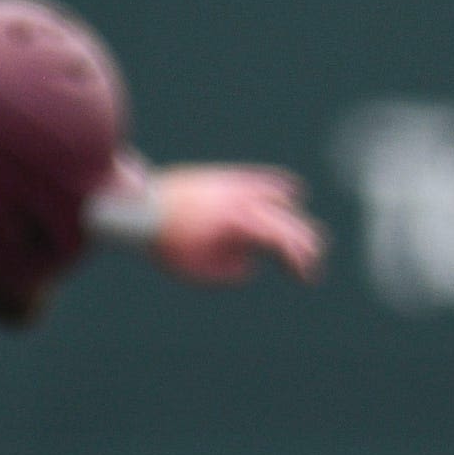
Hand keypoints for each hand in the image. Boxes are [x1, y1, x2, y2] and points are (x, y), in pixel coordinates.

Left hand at [149, 166, 324, 285]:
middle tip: (312, 266)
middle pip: (289, 222)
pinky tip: (295, 192)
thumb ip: (232, 273)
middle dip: (306, 245)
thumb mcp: (200, 272)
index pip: (284, 241)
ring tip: (304, 238)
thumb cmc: (167, 244)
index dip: (300, 260)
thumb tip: (251, 263)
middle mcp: (245, 202)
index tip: (306, 277)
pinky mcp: (226, 177)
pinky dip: (282, 186)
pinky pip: (262, 179)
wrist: (141, 207)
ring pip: (281, 199)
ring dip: (296, 220)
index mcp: (241, 226)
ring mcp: (237, 187)